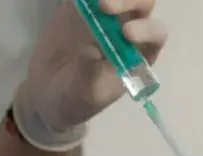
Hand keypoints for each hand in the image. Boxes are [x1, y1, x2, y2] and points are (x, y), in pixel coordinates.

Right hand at [14, 0, 168, 149]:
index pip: (155, 34)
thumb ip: (94, 75)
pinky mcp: (81, 5)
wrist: (47, 92)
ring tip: (87, 0)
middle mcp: (128, 27)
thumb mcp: (87, 95)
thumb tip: (91, 53)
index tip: (126, 33)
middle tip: (104, 5)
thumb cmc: (76, 99)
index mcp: (138, 53)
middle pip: (141, 2)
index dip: (147, 29)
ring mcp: (106, 14)